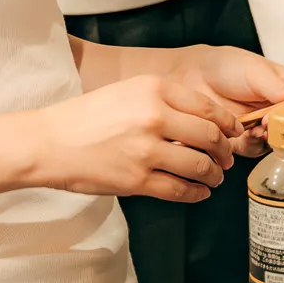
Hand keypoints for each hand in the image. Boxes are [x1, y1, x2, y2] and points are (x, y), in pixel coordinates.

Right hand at [24, 73, 239, 202]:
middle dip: (224, 151)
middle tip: (227, 158)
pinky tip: (199, 193)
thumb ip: (162, 99)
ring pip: (199, 166)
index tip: (233, 131)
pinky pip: (179, 189)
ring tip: (215, 178)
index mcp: (154, 89)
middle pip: (209, 136)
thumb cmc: (86, 116)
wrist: (50, 142)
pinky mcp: (137, 180)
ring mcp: (146, 150)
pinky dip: (196, 193)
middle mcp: (154, 116)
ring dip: (213, 175)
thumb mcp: (127, 90)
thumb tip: (199, 117)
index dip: (226, 123)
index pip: (206, 107)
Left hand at [174, 47, 283, 157]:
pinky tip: (246, 132)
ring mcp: (264, 126)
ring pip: (283, 140)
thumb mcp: (254, 70)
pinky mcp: (245, 141)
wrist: (191, 79)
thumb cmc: (226, 66)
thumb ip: (277, 86)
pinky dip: (255, 144)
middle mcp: (280, 109)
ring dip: (276, 136)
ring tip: (261, 125)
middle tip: (281, 117)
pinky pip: (258, 150)